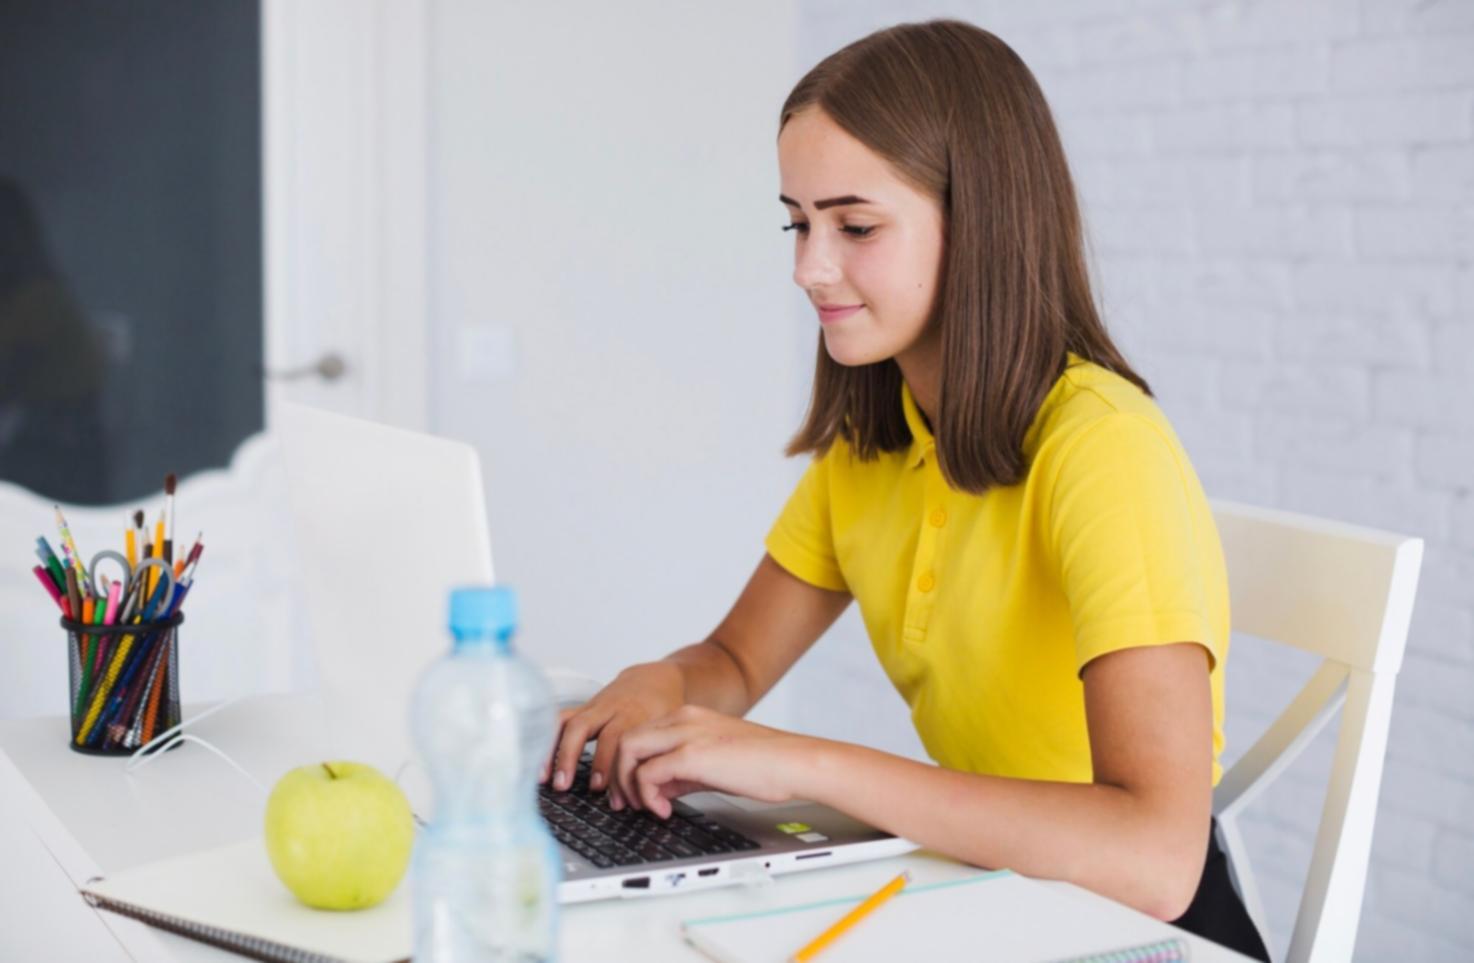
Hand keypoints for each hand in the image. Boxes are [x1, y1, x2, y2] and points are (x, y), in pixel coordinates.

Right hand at [544, 662, 684, 807]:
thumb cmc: (663, 712)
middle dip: (572, 757)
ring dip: (555, 751)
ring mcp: (595, 707)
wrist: (656, 681)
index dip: (606, 764)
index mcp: (636, 714)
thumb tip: (649, 800)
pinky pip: (560, 721)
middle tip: (565, 785)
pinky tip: (541, 765)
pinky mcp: (583, 708)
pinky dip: (548, 742)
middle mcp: (611, 709)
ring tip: (545, 779)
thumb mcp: (668, 731)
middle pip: (585, 727)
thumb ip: (656, 759)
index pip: (616, 739)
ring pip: (568, 723)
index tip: (601, 790)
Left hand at [613, 705, 816, 818]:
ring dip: (627, 784)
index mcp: (688, 717)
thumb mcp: (713, 764)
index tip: (632, 792)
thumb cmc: (763, 764)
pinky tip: (664, 810)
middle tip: (626, 804)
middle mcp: (682, 719)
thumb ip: (681, 772)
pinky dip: (647, 795)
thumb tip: (657, 791)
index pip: (638, 734)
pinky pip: (648, 773)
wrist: (792, 763)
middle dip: (618, 776)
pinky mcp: (692, 754)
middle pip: (625, 740)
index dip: (627, 766)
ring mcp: (685, 733)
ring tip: (643, 807)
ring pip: (628, 750)